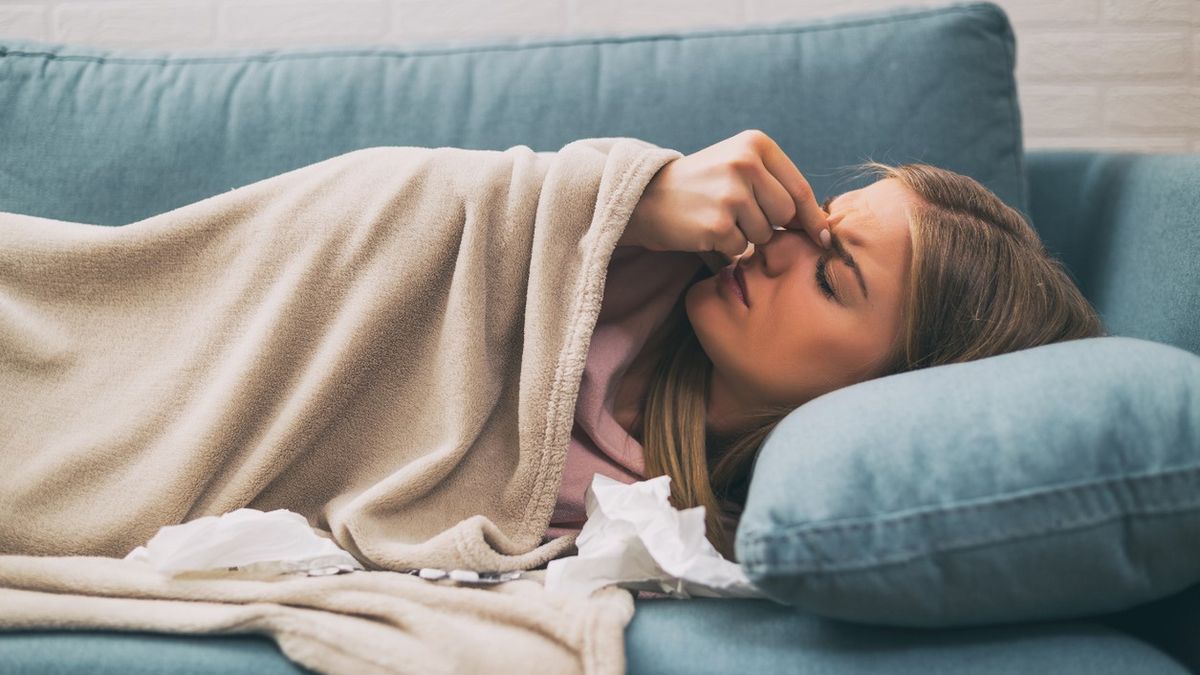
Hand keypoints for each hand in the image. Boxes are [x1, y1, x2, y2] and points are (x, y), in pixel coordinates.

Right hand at [620, 130, 831, 264]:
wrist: (646, 197)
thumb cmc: (701, 186)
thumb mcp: (738, 166)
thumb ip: (776, 185)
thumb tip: (825, 226)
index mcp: (755, 144)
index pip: (799, 188)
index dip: (813, 218)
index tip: (824, 238)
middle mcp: (745, 163)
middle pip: (784, 214)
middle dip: (768, 223)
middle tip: (736, 214)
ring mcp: (731, 193)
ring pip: (764, 233)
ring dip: (745, 235)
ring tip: (717, 217)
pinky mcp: (717, 223)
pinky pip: (740, 248)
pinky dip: (725, 246)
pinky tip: (704, 229)